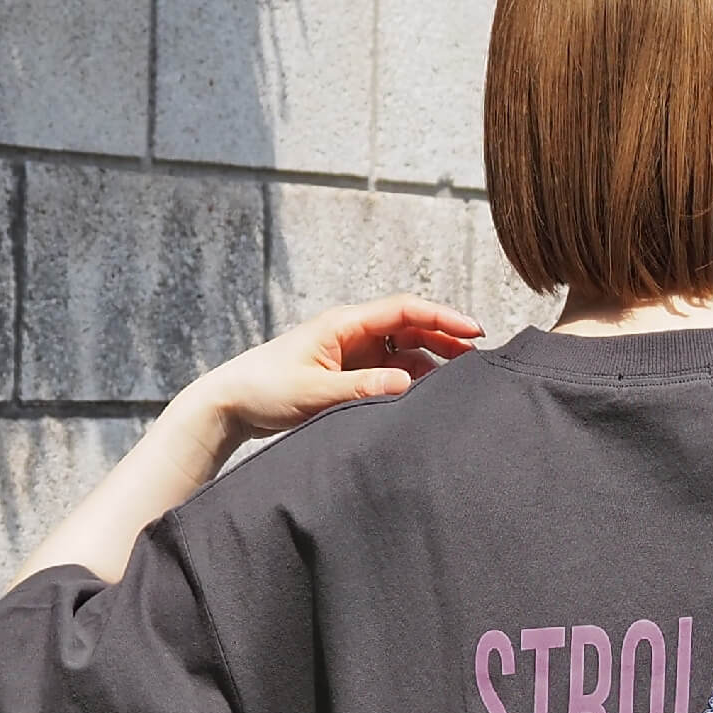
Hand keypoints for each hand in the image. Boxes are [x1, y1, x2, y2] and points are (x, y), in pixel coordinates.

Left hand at [187, 293, 485, 449]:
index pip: (404, 310)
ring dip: (434, 361)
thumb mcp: (314, 392)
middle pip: (412, 327)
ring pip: (406, 350)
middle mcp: (353, 333)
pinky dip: (414, 381)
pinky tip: (429, 397)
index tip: (474, 332)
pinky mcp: (351, 374)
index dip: (442, 318)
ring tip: (462, 381)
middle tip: (480, 361)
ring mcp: (354, 353)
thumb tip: (406, 383)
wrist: (233, 402)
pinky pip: (392, 372)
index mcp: (345, 324)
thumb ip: (361, 388)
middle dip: (447, 339)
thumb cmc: (266, 390)